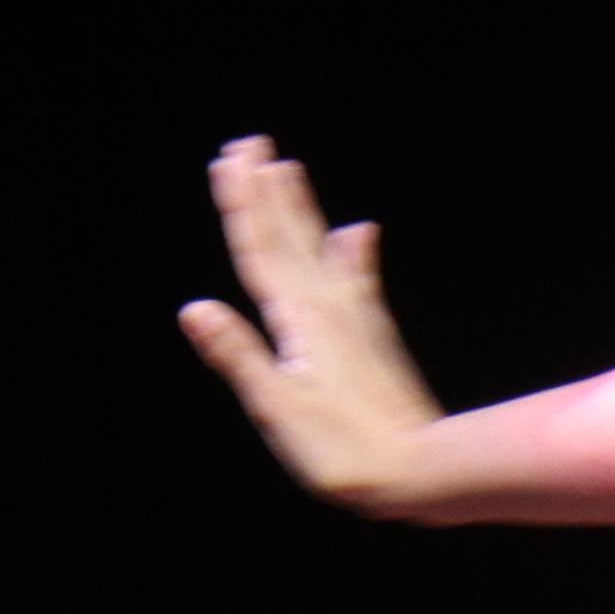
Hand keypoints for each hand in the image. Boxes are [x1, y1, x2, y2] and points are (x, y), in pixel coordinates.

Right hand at [177, 138, 449, 509]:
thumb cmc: (343, 449)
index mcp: (298, 322)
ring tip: (291, 169)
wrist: (420, 469)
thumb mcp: (276, 407)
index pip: (260, 251)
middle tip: (250, 144)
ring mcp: (355, 320)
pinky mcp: (373, 338)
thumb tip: (194, 307)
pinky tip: (359, 231)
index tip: (229, 160)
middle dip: (267, 191)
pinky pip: (357, 280)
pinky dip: (353, 254)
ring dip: (302, 210)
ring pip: (319, 249)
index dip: (242, 205)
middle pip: (289, 238)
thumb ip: (238, 355)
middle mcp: (328, 308)